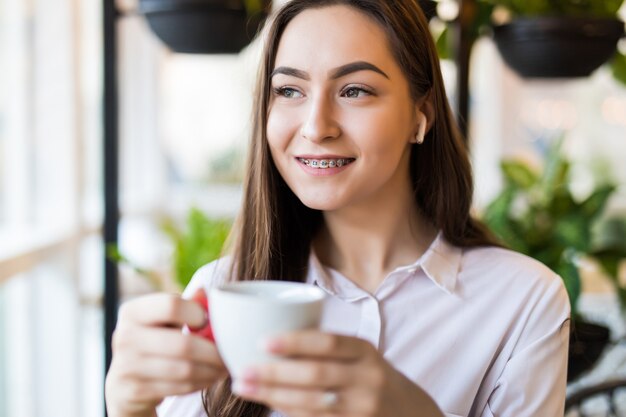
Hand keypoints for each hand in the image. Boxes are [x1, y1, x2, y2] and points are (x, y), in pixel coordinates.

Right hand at [105, 293, 227, 416]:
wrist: (124, 382)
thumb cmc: (153, 340)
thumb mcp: (162, 319)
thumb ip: (185, 305)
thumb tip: (205, 293)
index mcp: (132, 311)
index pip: (171, 305)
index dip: (197, 314)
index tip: (208, 322)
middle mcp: (124, 337)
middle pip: (183, 344)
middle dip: (214, 351)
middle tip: (228, 353)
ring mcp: (127, 366)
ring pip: (185, 369)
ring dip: (211, 370)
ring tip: (223, 367)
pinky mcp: (135, 391)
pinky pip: (180, 387)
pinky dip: (201, 383)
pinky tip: (209, 377)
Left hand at [231, 331, 443, 416]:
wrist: (408, 412)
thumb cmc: (369, 376)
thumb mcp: (359, 355)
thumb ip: (326, 348)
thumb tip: (270, 340)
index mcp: (364, 351)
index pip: (328, 342)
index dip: (295, 341)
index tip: (262, 341)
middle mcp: (367, 379)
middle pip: (315, 375)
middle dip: (274, 373)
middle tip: (242, 370)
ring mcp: (362, 408)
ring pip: (311, 402)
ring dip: (273, 395)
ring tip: (244, 387)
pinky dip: (288, 411)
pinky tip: (268, 403)